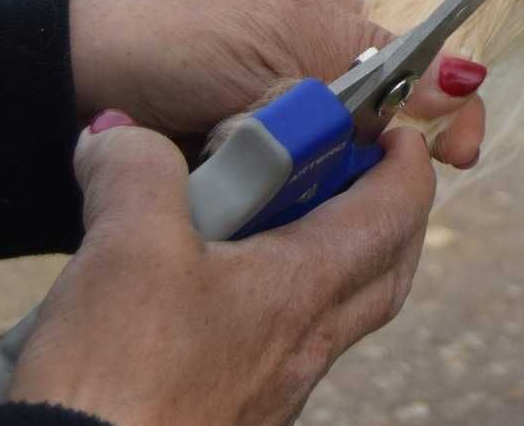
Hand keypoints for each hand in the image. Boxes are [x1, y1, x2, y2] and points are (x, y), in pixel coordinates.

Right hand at [9, 114, 434, 425]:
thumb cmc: (120, 375)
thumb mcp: (125, 245)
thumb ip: (136, 171)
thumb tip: (119, 137)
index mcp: (309, 286)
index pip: (397, 209)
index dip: (405, 160)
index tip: (389, 126)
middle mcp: (310, 342)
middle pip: (385, 266)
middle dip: (380, 209)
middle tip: (344, 171)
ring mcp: (277, 386)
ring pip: (336, 312)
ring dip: (321, 258)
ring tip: (263, 226)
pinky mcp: (237, 413)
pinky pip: (283, 349)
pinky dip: (269, 306)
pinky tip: (208, 297)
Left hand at [69, 0, 484, 166]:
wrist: (66, 85)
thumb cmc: (176, 39)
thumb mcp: (285, 39)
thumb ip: (374, 65)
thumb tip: (466, 77)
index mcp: (337, 17)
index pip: (422, 63)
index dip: (449, 106)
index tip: (457, 155)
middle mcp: (319, 66)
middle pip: (389, 124)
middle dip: (383, 157)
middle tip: (362, 184)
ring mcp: (283, 117)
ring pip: (346, 166)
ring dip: (333, 185)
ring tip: (301, 197)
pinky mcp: (248, 164)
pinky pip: (297, 192)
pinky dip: (292, 204)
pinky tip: (279, 212)